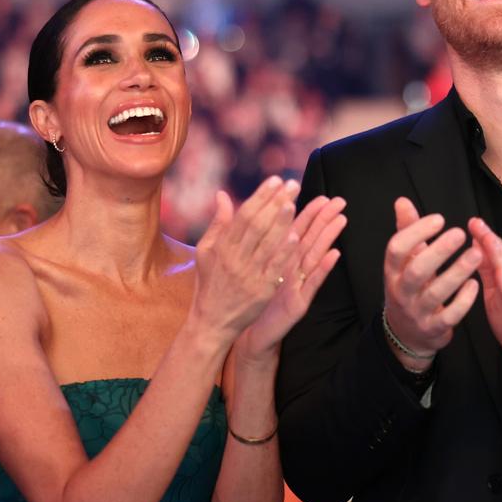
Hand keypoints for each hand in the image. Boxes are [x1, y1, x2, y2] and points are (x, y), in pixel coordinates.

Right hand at [191, 177, 302, 345]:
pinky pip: (274, 269)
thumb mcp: (206, 252)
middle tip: (292, 184)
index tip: (275, 180)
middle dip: (275, 202)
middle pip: (257, 225)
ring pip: (266, 244)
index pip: (243, 215)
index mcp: (222, 247)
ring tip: (293, 202)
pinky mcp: (260, 292)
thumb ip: (218, 223)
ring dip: (281, 222)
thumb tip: (222, 194)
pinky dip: (283, 253)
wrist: (212, 321)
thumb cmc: (210, 282)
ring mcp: (248, 275)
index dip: (260, 196)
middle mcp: (234, 259)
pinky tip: (295, 237)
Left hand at [236, 194, 346, 361]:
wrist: (247, 330)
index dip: (308, 213)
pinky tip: (335, 255)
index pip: (296, 230)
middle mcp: (293, 269)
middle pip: (310, 239)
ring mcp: (298, 285)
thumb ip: (257, 242)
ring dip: (329, 238)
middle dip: (324, 219)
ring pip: (315, 256)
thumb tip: (258, 217)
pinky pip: (312, 283)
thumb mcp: (254, 267)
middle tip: (339, 201)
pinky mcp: (299, 302)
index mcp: (281, 258)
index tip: (321, 196)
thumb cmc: (251, 297)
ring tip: (341, 220)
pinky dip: (324, 269)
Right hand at [382, 197, 480, 369]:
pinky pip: (449, 316)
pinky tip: (475, 284)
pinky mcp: (434, 328)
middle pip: (416, 271)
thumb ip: (406, 230)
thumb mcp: (403, 262)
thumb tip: (402, 201)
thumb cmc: (409, 288)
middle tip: (460, 233)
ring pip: (436, 293)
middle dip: (438, 251)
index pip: (396, 249)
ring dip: (457, 272)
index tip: (439, 219)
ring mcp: (417, 312)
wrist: (407, 333)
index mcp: (392, 271)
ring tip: (476, 254)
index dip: (415, 232)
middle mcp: (401, 291)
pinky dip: (463, 300)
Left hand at [467, 217, 501, 397]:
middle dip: (491, 239)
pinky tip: (501, 275)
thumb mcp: (498, 299)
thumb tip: (476, 253)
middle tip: (476, 222)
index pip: (499, 256)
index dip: (486, 238)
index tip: (472, 222)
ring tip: (487, 239)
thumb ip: (490, 276)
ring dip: (500, 256)